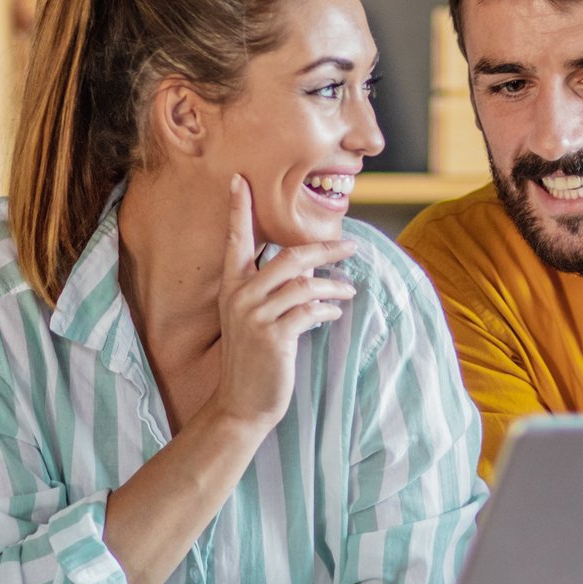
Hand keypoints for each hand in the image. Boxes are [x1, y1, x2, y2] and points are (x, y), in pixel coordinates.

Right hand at [205, 175, 354, 432]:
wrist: (242, 404)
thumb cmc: (254, 358)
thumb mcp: (255, 318)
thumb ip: (274, 290)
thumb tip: (309, 268)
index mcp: (231, 287)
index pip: (235, 239)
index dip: (239, 209)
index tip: (240, 179)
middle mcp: (240, 296)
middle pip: (288, 256)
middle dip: (324, 248)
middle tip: (350, 245)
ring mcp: (255, 316)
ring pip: (304, 283)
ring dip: (333, 286)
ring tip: (349, 291)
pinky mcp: (273, 336)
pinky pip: (309, 311)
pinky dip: (327, 310)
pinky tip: (335, 314)